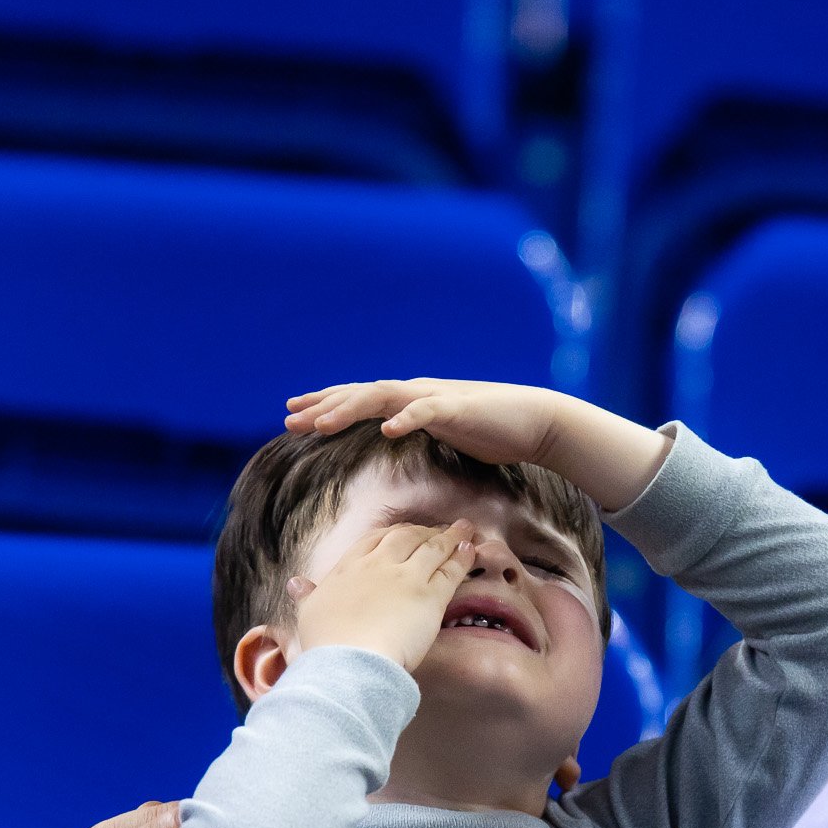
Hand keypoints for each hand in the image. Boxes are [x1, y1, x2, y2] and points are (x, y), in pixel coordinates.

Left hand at [287, 378, 587, 467]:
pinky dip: (406, 418)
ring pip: (383, 397)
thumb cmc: (494, 430)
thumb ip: (420, 429)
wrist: (538, 422)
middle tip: (289, 419)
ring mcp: (437, 397)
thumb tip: (396, 435)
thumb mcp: (447, 431)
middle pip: (361, 394)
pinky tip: (386, 430)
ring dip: (350, 409)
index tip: (294, 415)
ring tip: (321, 425)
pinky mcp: (461, 408)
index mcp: (412, 401)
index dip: (326, 405)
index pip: (360, 399)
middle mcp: (418, 392)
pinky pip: (427, 411)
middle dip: (324, 406)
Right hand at [291, 519, 476, 670]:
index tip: (402, 534)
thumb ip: (306, 596)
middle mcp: (377, 566)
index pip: (373, 541)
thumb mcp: (309, 616)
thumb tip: (295, 583)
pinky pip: (450, 569)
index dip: (391, 535)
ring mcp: (405, 578)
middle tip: (437, 530)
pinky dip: (462, 557)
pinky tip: (470, 549)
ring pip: (431, 548)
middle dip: (422, 531)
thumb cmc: (327, 647)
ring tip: (464, 529)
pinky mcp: (430, 596)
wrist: (349, 664)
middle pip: (405, 538)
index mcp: (347, 570)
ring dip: (449, 537)